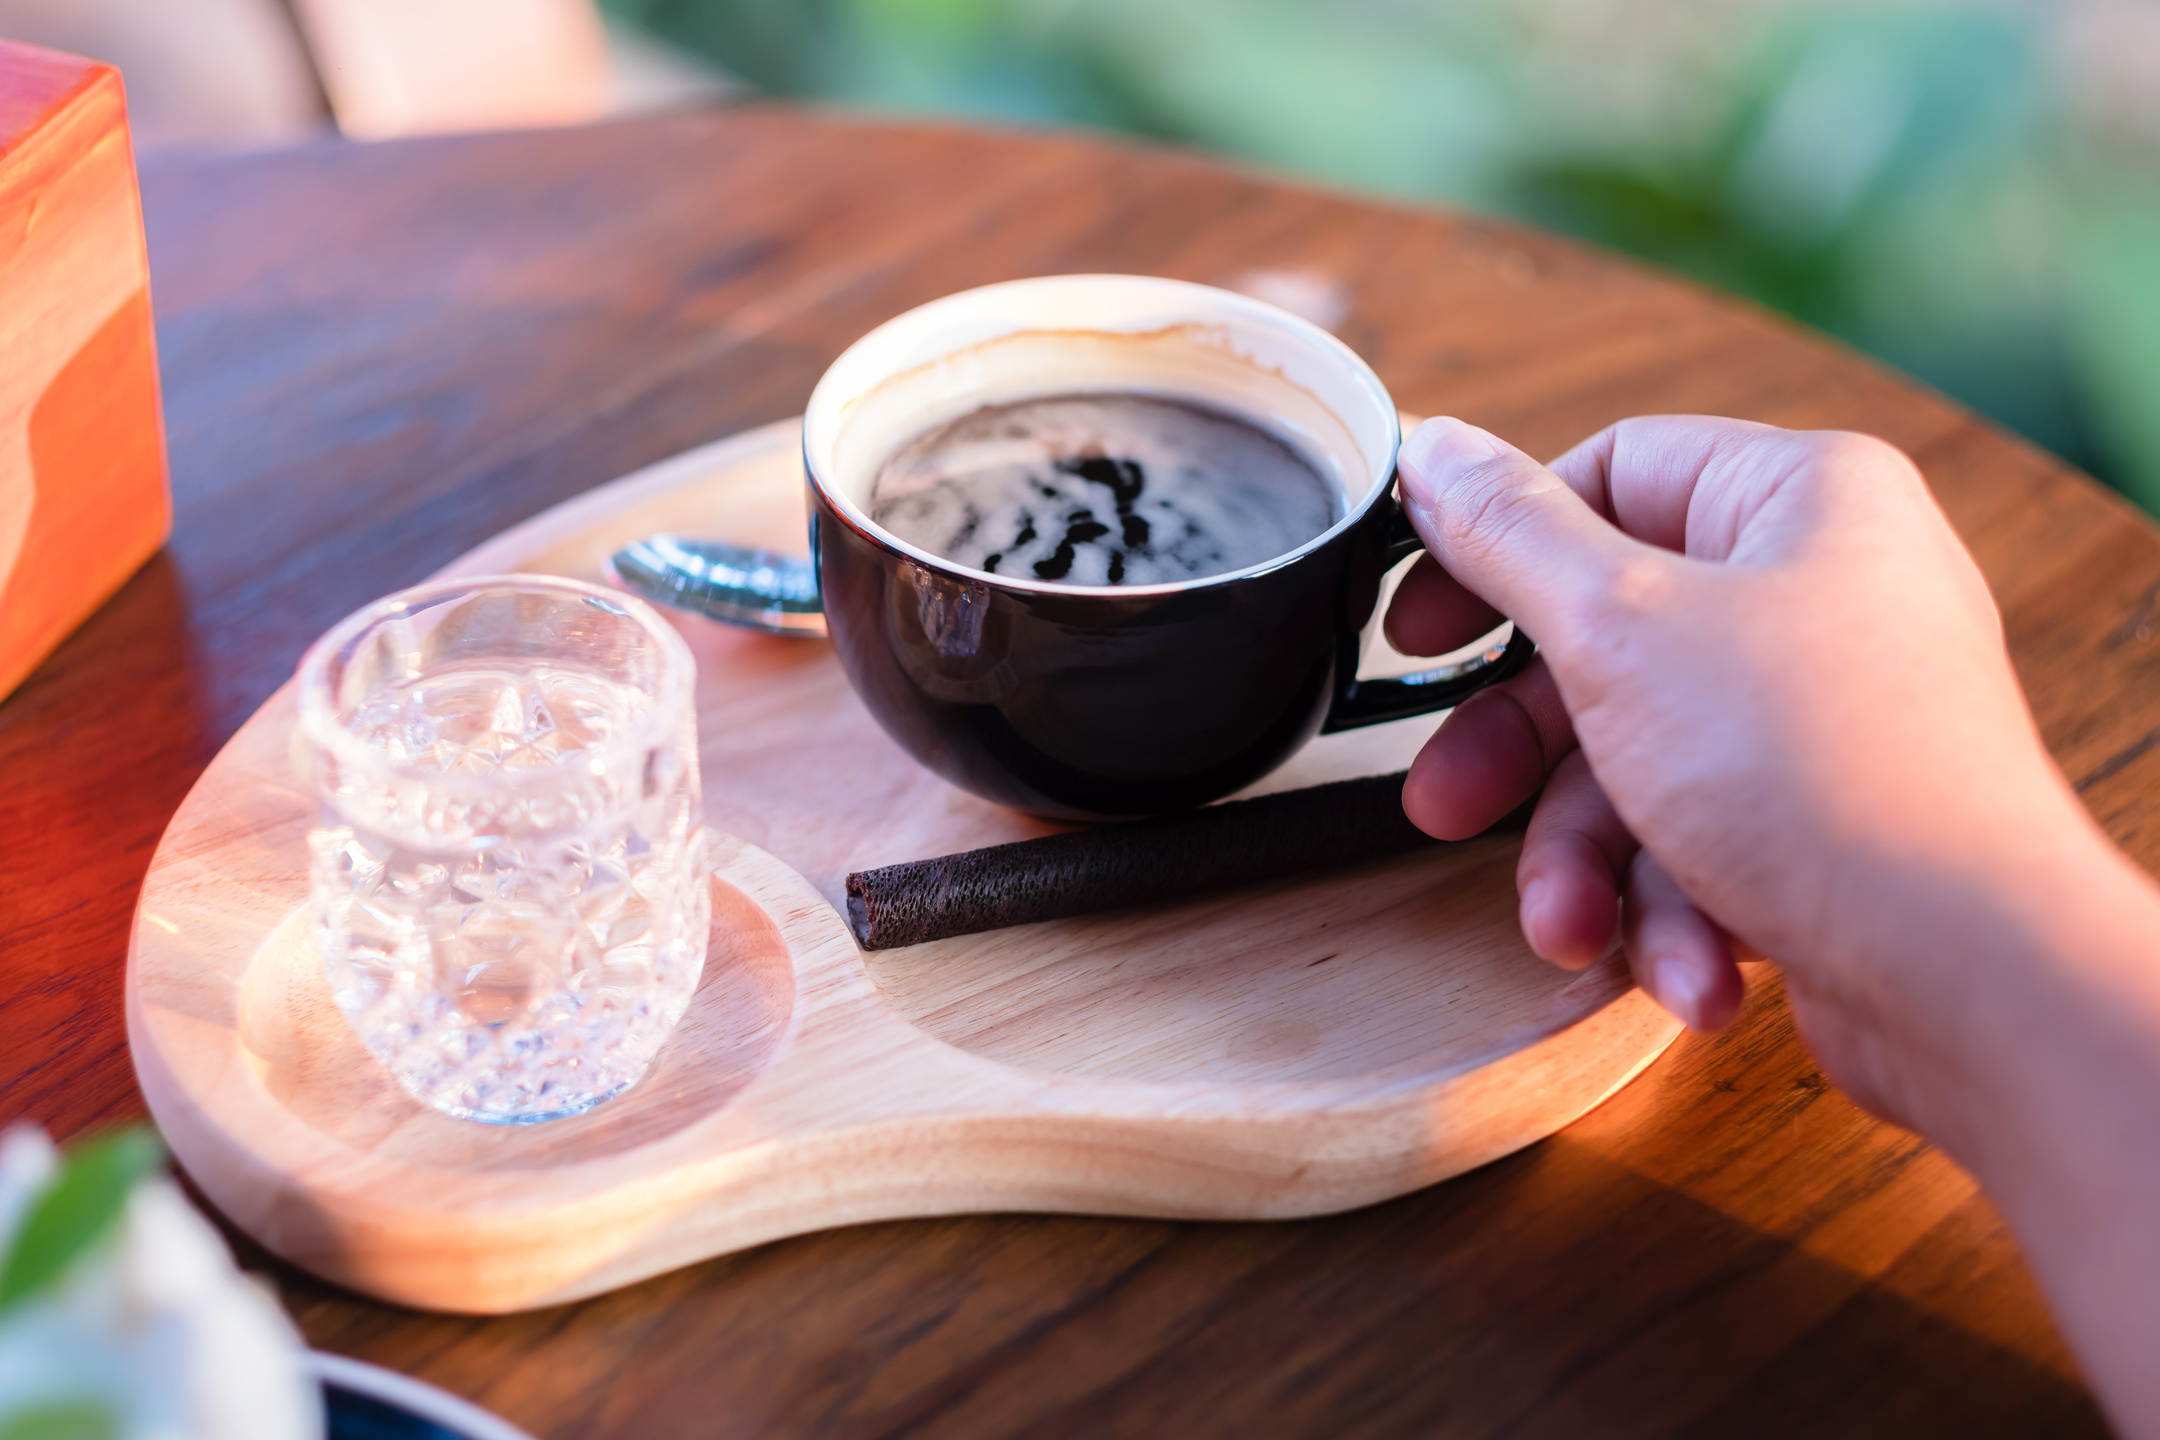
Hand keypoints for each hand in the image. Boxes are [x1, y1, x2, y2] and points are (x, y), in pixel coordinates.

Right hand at [1387, 415, 2102, 1132]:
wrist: (1973, 976)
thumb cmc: (1822, 772)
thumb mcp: (1617, 626)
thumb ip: (1508, 537)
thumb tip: (1434, 449)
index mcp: (1799, 500)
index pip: (1610, 475)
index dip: (1496, 550)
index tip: (1416, 628)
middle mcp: (1826, 594)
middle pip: (1607, 644)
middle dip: (1525, 757)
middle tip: (1448, 806)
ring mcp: (1833, 716)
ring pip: (1642, 766)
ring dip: (1590, 864)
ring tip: (1573, 929)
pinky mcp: (1832, 825)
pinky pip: (1706, 842)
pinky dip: (1674, 911)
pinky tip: (1689, 969)